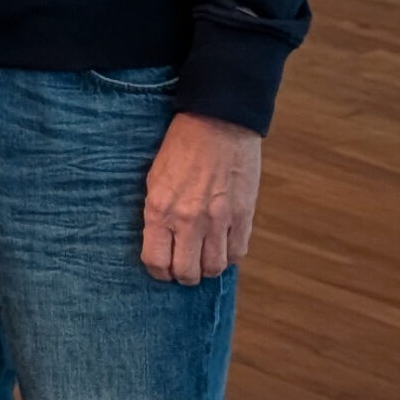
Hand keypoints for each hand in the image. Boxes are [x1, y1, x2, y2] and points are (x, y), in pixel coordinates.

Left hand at [142, 111, 263, 284]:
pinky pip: (238, 252)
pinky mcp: (244, 215)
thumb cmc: (181, 147)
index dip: (158, 272)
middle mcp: (189, 220)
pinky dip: (230, 255)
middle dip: (183, 276)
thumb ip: (158, 213)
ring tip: (204, 259)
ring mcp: (219, 220)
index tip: (162, 269)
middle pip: (187, 272)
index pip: (156, 261)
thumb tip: (162, 241)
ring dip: (208, 268)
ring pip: (215, 268)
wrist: (218, 123)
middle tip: (184, 269)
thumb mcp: (155, 179)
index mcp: (161, 210)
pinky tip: (224, 246)